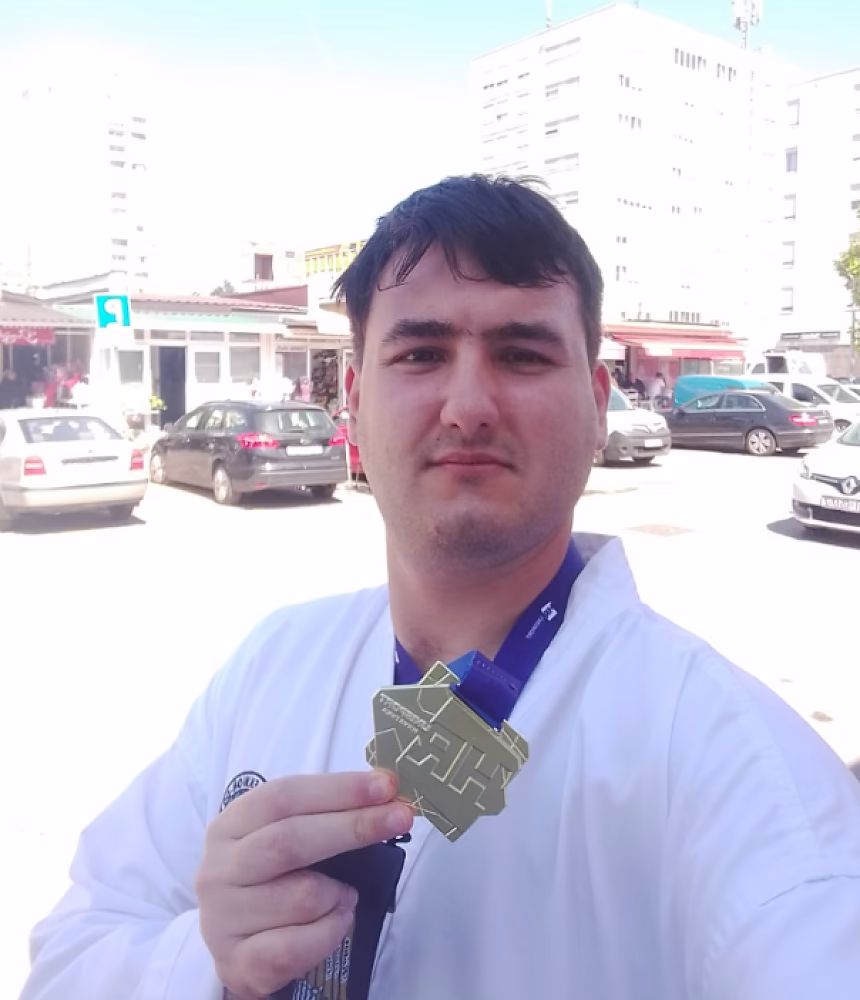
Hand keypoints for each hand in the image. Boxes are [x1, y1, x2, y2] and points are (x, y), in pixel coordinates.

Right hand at [196, 770, 413, 998]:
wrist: (237, 946)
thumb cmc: (272, 880)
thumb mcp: (284, 837)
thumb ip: (324, 815)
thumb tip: (386, 794)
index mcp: (231, 825)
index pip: (284, 796)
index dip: (338, 789)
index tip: (386, 785)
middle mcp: (219, 868)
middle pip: (290, 841)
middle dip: (353, 827)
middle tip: (401, 817)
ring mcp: (223, 919)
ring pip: (304, 897)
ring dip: (340, 894)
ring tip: (344, 894)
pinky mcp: (237, 963)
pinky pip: (300, 945)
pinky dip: (332, 931)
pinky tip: (336, 920)